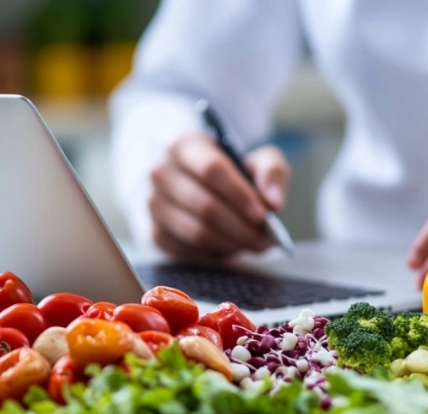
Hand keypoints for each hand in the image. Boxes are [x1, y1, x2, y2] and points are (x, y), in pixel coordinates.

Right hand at [148, 133, 289, 260]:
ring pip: (196, 232)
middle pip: (204, 205)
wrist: (204, 187)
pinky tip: (230, 247)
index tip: (262, 215)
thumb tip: (273, 202)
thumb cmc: (233, 173)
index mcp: (186, 146)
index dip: (239, 194)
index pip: (211, 169)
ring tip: (253, 244)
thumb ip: (272, 172)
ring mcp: (154, 203)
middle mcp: (162, 172)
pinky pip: (187, 251)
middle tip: (265, 240)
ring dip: (231, 243)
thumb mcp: (258, 161)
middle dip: (241, 227)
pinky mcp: (155, 232)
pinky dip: (214, 254)